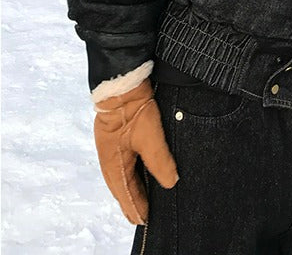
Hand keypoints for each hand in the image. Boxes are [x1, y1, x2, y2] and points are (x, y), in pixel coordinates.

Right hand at [93, 78, 177, 223]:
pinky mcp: (116, 137)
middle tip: (142, 216)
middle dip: (132, 201)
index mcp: (113, 164)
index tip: (144, 220)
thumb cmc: (132, 110)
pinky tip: (138, 173)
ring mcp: (111, 148)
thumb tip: (171, 182)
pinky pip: (124, 163)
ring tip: (141, 200)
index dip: (136, 207)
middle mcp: (109, 159)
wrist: (122, 82)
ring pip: (122, 175)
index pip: (125, 193)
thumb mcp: (150, 136)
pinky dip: (131, 173)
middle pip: (122, 187)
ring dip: (132, 188)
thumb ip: (160, 162)